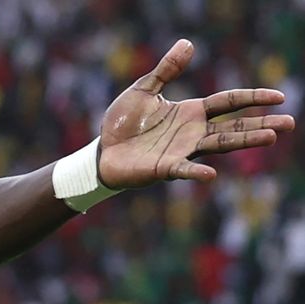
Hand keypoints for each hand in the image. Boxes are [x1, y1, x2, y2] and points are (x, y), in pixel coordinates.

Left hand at [98, 39, 294, 188]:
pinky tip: (210, 174)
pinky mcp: (164, 167)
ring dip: (244, 141)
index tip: (279, 97)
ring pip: (218, 145)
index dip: (252, 98)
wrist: (103, 150)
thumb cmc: (124, 122)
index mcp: (190, 112)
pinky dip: (195, 171)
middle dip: (260, 125)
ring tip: (270, 138)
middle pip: (233, 127)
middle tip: (289, 123)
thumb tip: (188, 43)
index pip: (228, 102)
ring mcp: (181, 151)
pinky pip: (183, 169)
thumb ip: (166, 70)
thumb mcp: (144, 90)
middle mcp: (192, 132)